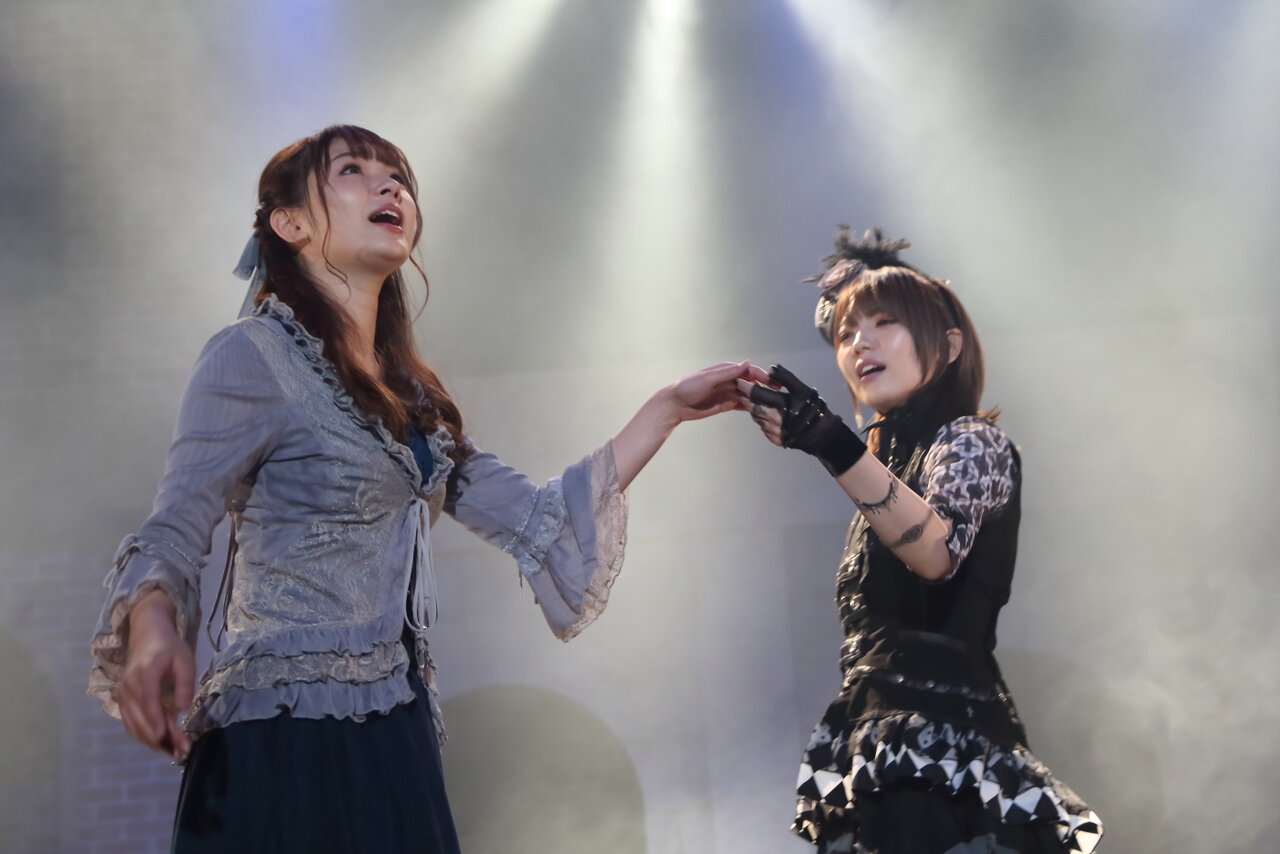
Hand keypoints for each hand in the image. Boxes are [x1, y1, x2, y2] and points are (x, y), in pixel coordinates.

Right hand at [118, 589, 194, 760]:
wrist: (147, 635)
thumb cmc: (169, 647)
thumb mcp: (185, 660)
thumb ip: (185, 683)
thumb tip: (182, 708)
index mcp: (144, 674)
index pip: (150, 705)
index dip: (159, 725)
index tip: (171, 740)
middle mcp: (128, 687)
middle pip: (141, 720)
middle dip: (160, 739)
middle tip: (181, 752)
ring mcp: (122, 695)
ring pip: (133, 726)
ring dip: (151, 742)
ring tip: (173, 753)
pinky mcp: (122, 701)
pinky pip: (129, 723)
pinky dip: (143, 736)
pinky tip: (159, 744)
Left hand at [663, 361, 764, 423]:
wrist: (674, 405)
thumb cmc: (687, 387)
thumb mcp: (708, 379)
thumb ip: (728, 372)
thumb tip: (747, 363)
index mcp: (726, 370)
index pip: (749, 371)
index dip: (762, 376)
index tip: (773, 383)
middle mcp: (729, 380)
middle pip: (751, 383)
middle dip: (764, 388)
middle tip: (777, 396)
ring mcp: (728, 392)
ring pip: (748, 394)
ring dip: (758, 398)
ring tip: (771, 406)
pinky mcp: (725, 404)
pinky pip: (742, 404)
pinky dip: (750, 407)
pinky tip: (759, 411)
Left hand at [736, 364, 866, 475]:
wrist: (822, 434)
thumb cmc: (813, 408)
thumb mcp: (802, 389)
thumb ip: (786, 377)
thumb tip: (771, 368)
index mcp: (781, 405)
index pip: (757, 394)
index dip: (746, 386)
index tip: (739, 380)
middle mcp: (775, 420)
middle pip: (752, 406)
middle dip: (746, 397)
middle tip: (742, 389)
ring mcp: (775, 432)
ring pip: (756, 417)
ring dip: (753, 408)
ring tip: (756, 400)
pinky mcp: (775, 440)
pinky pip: (763, 427)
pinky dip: (762, 419)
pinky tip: (766, 413)